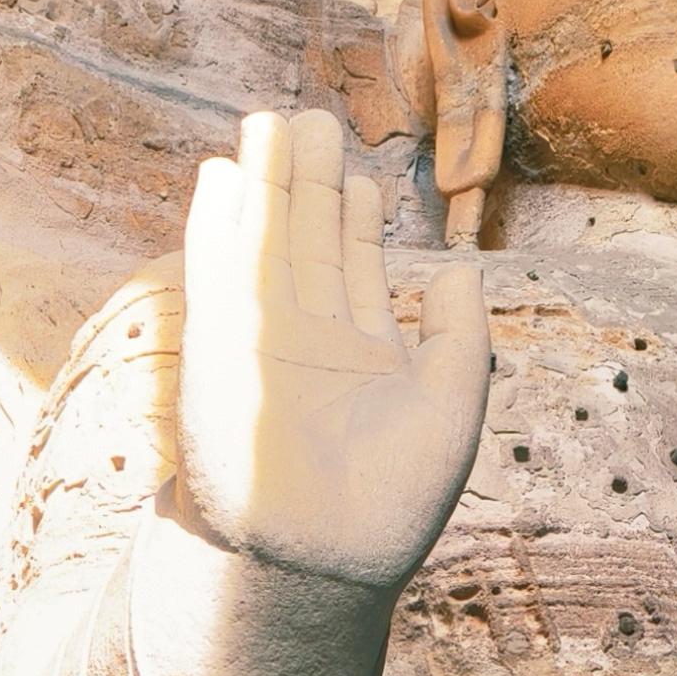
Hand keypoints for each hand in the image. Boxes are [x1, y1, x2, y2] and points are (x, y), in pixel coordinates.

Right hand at [178, 107, 488, 591]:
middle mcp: (308, 344)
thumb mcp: (453, 407)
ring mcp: (259, 345)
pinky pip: (216, 272)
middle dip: (308, 182)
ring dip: (263, 185)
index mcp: (363, 358)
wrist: (321, 557)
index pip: (356, 270)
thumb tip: (460, 270)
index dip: (358, 219)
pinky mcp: (217, 350)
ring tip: (268, 122)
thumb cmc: (394, 502)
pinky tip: (223, 174)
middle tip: (309, 118)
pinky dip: (217, 224)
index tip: (363, 174)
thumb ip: (461, 338)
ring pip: (262, 244)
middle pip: (306, 242)